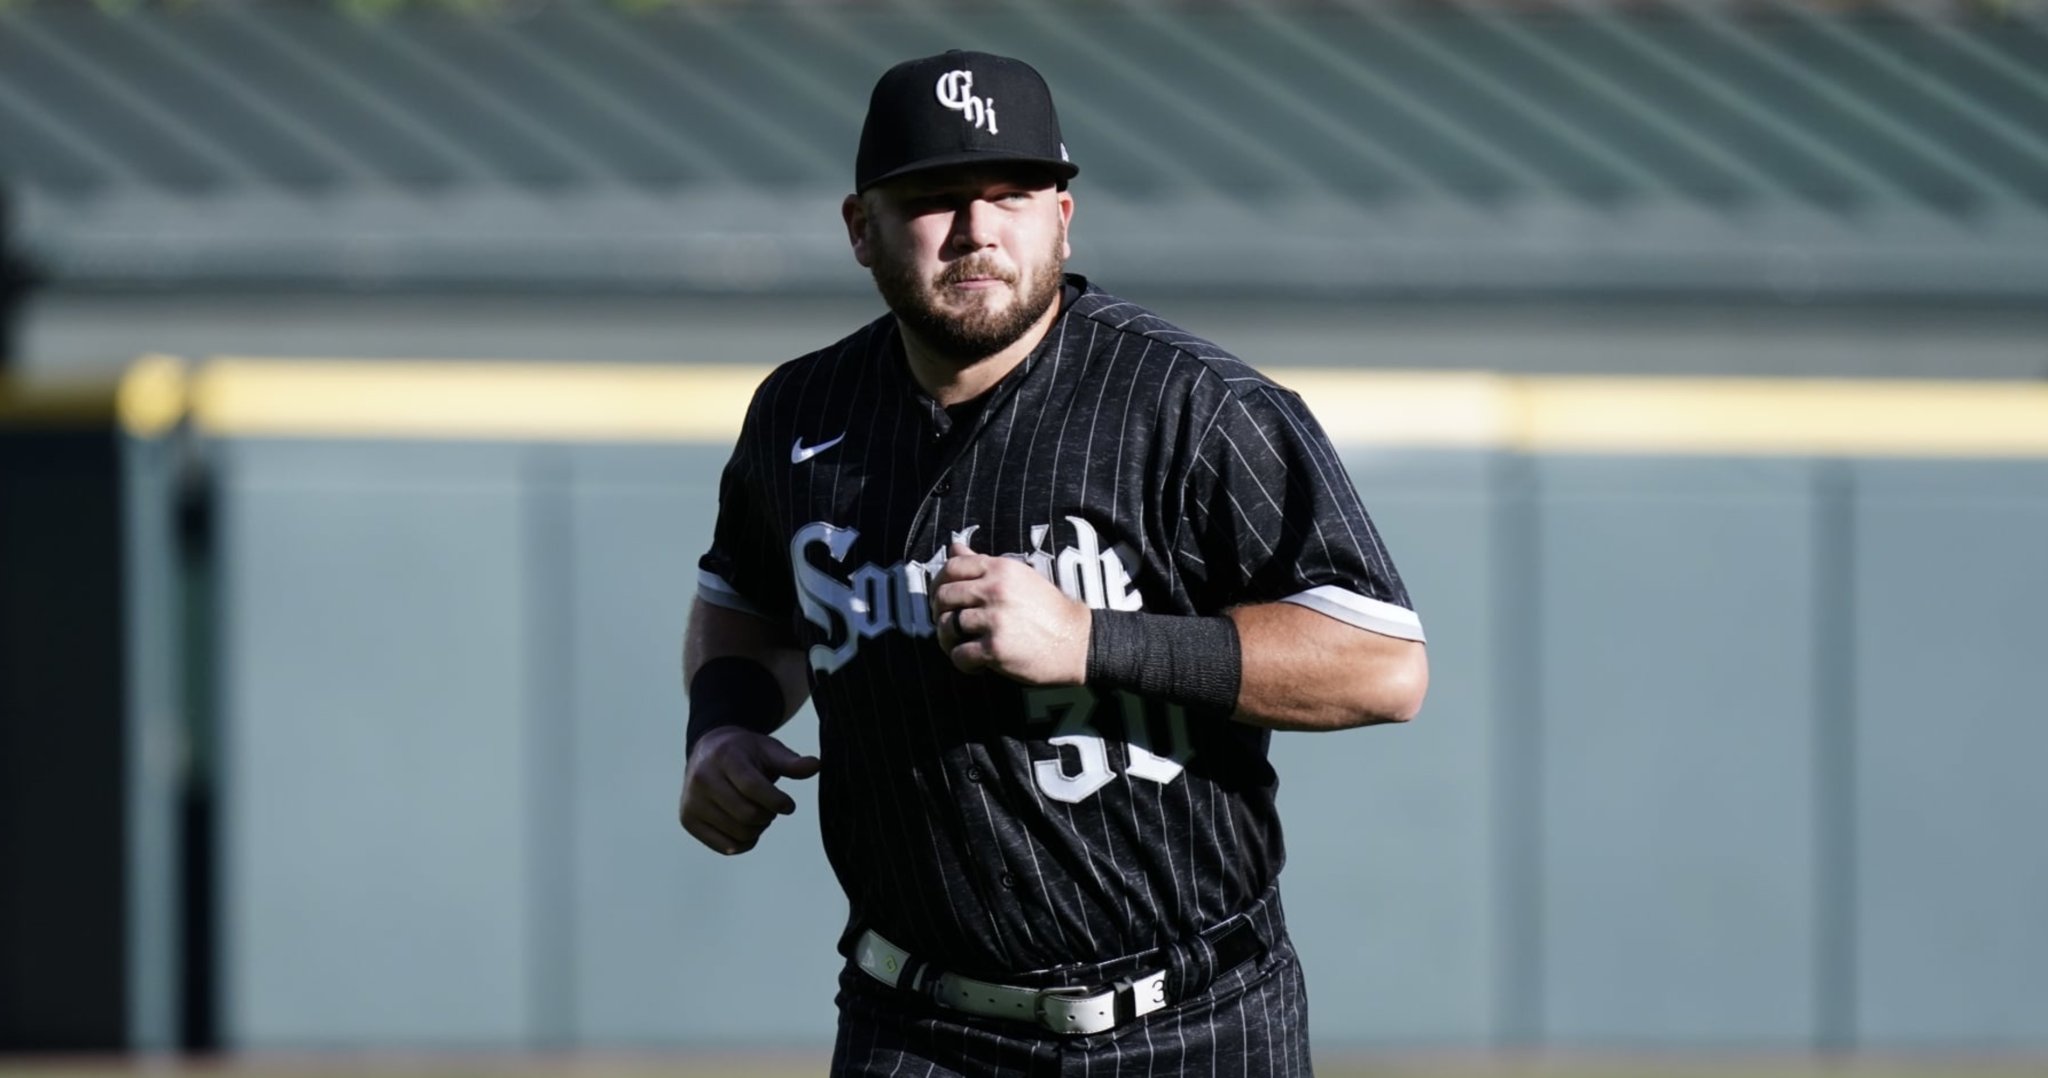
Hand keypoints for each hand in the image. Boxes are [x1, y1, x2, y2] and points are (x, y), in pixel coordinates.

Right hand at [679, 727, 821, 854]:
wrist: (707, 751)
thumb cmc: (745, 753)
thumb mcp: (769, 750)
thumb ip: (791, 762)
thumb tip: (816, 766)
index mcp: (724, 757)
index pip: (753, 788)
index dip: (777, 801)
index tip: (789, 805)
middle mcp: (702, 778)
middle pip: (746, 814)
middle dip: (768, 815)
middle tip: (772, 808)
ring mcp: (691, 801)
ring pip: (737, 833)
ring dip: (757, 829)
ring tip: (758, 814)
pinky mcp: (687, 820)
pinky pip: (724, 847)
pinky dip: (743, 843)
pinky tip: (747, 828)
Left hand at [931, 538, 1089, 685]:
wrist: (1078, 642)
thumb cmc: (1049, 611)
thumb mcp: (1020, 577)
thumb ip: (984, 564)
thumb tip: (954, 546)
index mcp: (1001, 568)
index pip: (952, 566)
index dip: (940, 583)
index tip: (943, 598)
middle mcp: (995, 590)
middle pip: (944, 596)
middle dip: (940, 613)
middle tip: (951, 625)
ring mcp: (994, 619)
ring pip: (947, 626)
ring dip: (949, 641)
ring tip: (963, 646)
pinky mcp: (995, 649)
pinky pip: (959, 655)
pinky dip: (963, 663)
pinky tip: (978, 664)